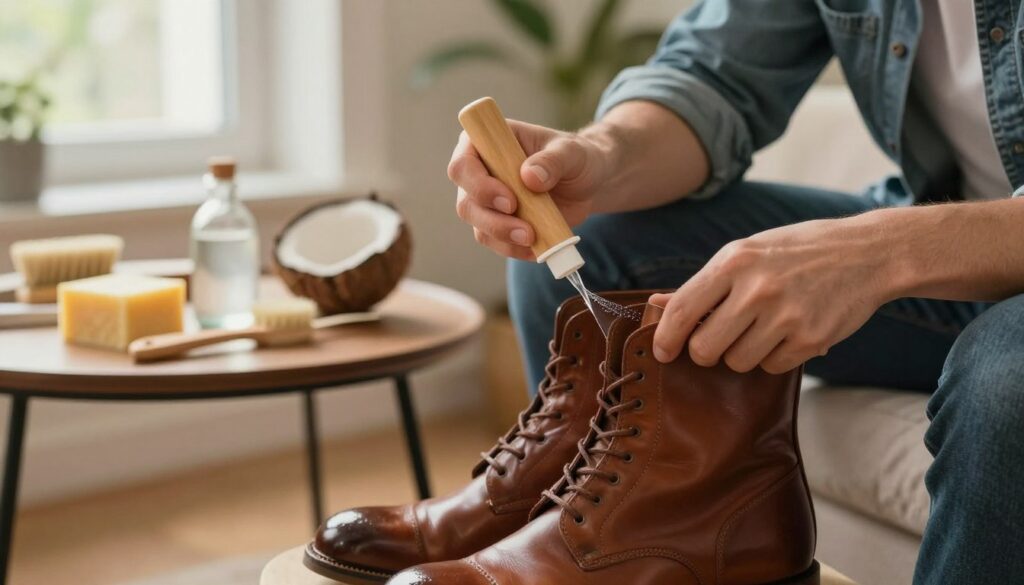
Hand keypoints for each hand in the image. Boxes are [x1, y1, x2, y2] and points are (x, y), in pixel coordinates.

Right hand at [447, 119, 611, 259]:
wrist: (588, 183)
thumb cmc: (575, 158)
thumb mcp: (571, 152)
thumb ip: (552, 160)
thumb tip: (529, 176)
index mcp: (487, 143)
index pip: (462, 164)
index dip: (478, 186)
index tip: (510, 200)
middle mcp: (479, 173)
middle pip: (466, 203)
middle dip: (493, 221)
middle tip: (526, 229)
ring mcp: (487, 202)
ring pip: (478, 227)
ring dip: (504, 237)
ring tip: (534, 238)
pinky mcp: (500, 224)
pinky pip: (496, 243)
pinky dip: (515, 249)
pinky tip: (536, 248)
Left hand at [649, 216, 893, 373]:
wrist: (868, 253)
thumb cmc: (797, 252)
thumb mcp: (747, 253)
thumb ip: (704, 284)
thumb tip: (656, 304)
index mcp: (734, 261)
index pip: (682, 310)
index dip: (665, 338)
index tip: (662, 352)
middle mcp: (757, 288)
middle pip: (704, 348)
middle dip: (705, 351)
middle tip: (720, 339)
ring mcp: (785, 315)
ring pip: (737, 362)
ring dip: (743, 353)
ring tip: (763, 328)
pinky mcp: (811, 339)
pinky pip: (771, 367)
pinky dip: (775, 356)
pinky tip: (789, 332)